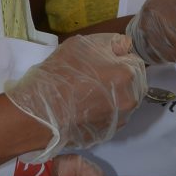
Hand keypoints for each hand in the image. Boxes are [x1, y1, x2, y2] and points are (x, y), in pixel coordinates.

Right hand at [4, 34, 146, 161]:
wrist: (40, 111)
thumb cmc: (61, 73)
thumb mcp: (83, 44)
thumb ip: (111, 42)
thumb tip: (126, 46)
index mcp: (128, 75)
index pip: (135, 61)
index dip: (119, 58)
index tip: (103, 61)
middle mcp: (130, 100)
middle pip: (133, 83)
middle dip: (120, 78)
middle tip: (96, 76)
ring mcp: (120, 120)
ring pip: (124, 101)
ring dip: (114, 95)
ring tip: (90, 93)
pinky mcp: (109, 134)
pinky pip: (114, 117)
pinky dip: (105, 111)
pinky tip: (87, 107)